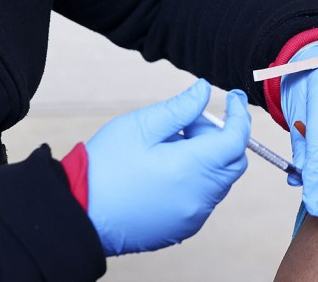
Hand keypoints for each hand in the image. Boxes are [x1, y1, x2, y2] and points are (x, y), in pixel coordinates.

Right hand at [84, 79, 249, 254]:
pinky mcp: (181, 228)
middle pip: (233, 161)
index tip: (235, 98)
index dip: (239, 115)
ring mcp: (192, 217)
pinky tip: (166, 169)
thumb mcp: (141, 126)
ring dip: (207, 158)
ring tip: (170, 145)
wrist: (78, 213)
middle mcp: (199, 197)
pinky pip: (203, 198)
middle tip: (189, 123)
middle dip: (221, 136)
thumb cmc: (104, 168)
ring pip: (219, 180)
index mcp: (191, 169)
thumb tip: (204, 90)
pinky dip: (197, 178)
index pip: (236, 140)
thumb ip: (181, 108)